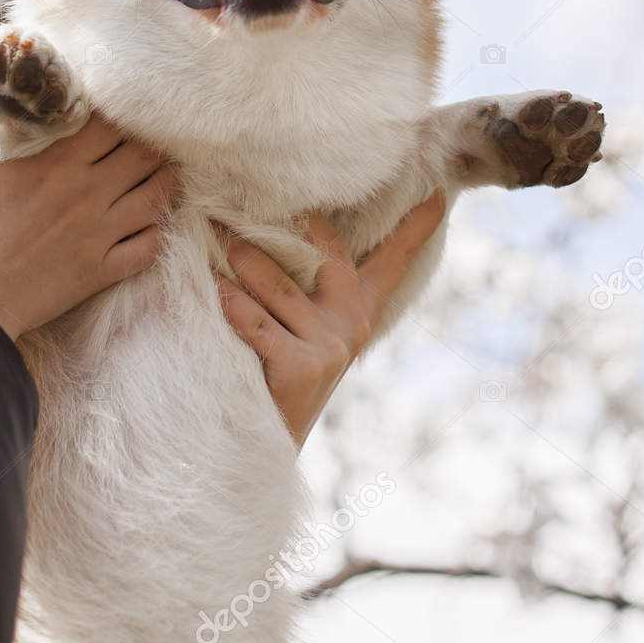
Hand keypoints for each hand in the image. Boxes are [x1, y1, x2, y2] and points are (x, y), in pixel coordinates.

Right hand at [0, 117, 175, 339]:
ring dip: (163, 180)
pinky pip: (150, 246)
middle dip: (149, 141)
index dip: (117, 111)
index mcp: (55, 161)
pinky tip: (147, 224)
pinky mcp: (101, 271)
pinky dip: (157, 231)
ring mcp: (99, 233)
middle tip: (143, 140)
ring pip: (158, 196)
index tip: (113, 112)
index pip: (111, 120)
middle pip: (144, 153)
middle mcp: (87, 191)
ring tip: (157, 173)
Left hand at [218, 193, 445, 445]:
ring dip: (239, 255)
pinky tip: (206, 284)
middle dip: (288, 221)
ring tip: (210, 232)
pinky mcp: (301, 367)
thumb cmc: (275, 379)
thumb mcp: (302, 331)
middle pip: (324, 252)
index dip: (416, 227)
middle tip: (244, 195)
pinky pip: (254, 322)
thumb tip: (271, 237)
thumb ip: (303, 290)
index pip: (394, 260)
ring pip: (275, 284)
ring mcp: (329, 346)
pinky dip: (227, 301)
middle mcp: (351, 325)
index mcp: (360, 312)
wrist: (262, 450)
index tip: (437, 192)